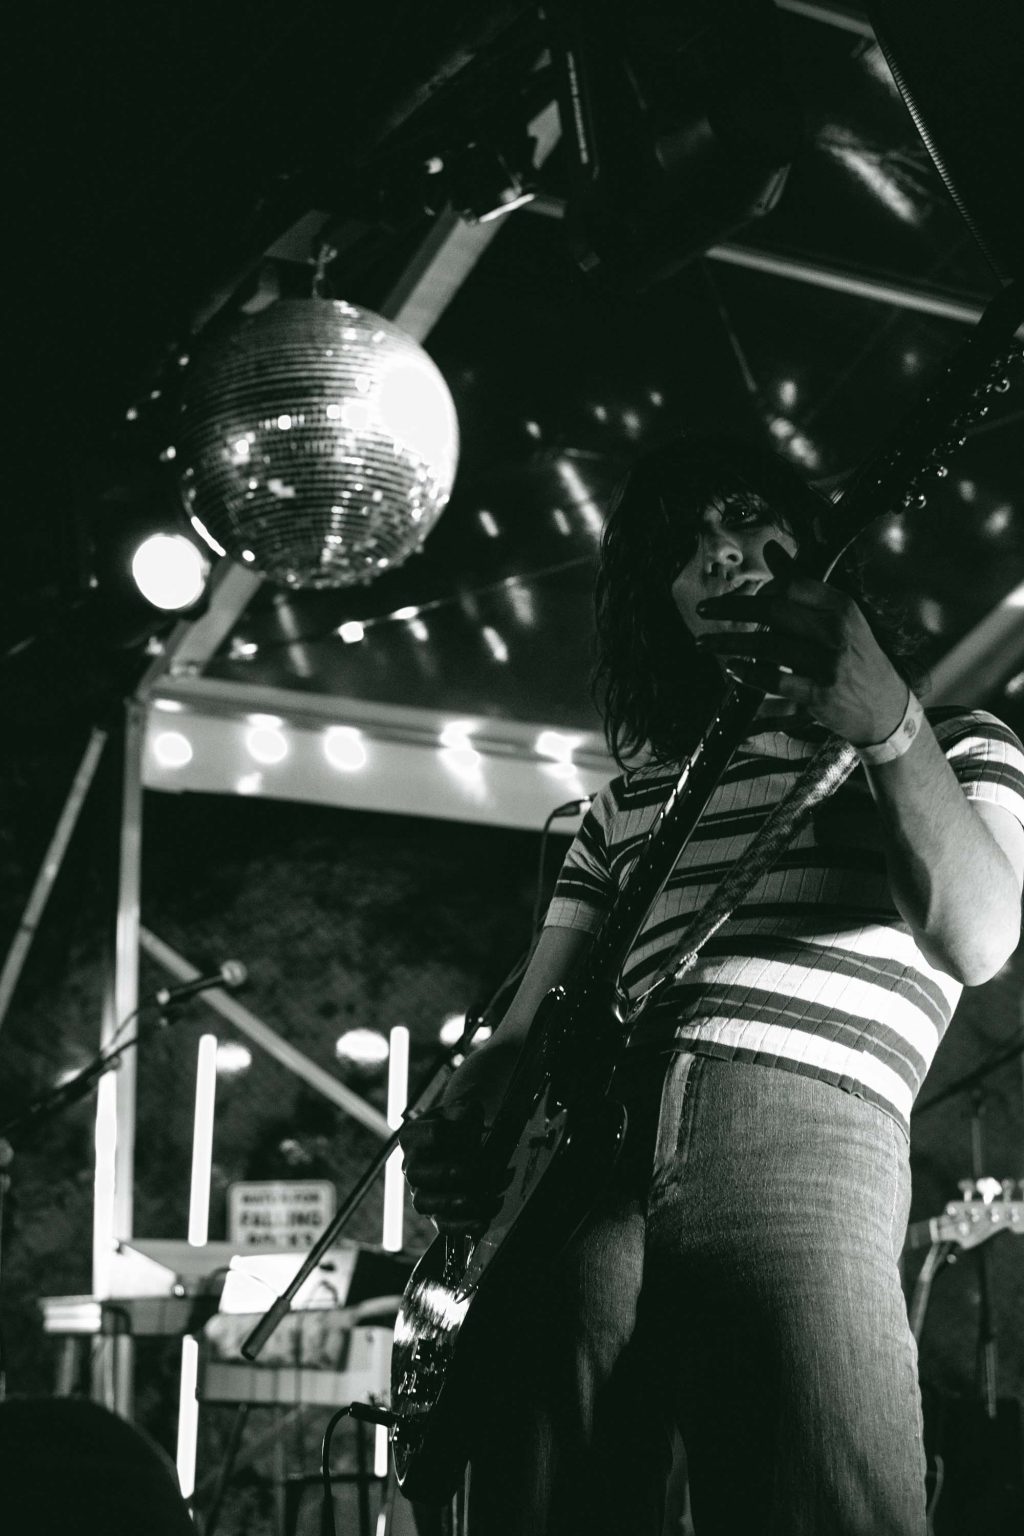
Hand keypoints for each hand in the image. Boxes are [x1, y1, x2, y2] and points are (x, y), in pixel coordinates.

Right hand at [398, 1100, 508, 1234]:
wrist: (462, 1142)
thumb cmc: (460, 1125)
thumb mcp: (462, 1109)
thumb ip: (465, 1113)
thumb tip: (468, 1129)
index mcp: (413, 1135)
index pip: (434, 1135)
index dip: (459, 1135)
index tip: (477, 1133)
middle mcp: (410, 1165)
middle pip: (418, 1172)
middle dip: (448, 1173)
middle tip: (474, 1171)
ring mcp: (419, 1191)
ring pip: (424, 1203)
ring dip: (452, 1203)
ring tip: (476, 1200)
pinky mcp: (435, 1213)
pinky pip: (442, 1225)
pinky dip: (462, 1227)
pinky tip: (482, 1222)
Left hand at [693, 541, 908, 746]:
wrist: (886, 708)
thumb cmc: (856, 656)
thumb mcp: (838, 617)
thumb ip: (802, 584)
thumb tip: (772, 549)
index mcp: (841, 606)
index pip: (792, 585)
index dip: (760, 588)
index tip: (738, 597)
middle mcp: (836, 631)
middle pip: (773, 610)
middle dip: (732, 608)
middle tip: (703, 611)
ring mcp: (827, 663)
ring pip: (767, 646)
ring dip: (729, 643)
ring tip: (705, 643)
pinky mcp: (818, 694)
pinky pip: (773, 681)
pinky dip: (749, 674)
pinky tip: (733, 670)